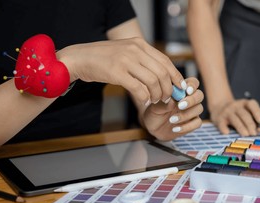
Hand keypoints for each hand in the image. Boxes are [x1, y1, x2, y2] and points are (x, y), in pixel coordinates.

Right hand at [57, 37, 184, 105]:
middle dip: (168, 89)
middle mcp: (135, 50)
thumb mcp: (126, 52)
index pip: (166, 61)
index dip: (176, 76)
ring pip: (153, 81)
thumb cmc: (103, 58)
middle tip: (166, 98)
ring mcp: (126, 60)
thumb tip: (161, 75)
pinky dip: (144, 97)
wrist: (79, 58)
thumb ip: (142, 59)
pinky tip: (144, 101)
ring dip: (157, 95)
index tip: (180, 87)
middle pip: (162, 73)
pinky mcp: (116, 72)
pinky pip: (138, 88)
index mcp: (139, 44)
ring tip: (154, 100)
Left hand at [140, 77, 203, 140]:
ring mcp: (192, 111)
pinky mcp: (192, 123)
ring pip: (199, 109)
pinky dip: (187, 126)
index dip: (192, 85)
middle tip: (180, 106)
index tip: (186, 91)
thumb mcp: (155, 106)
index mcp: (181, 90)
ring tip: (171, 120)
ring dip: (186, 115)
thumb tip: (174, 100)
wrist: (153, 127)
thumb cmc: (154, 112)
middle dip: (191, 100)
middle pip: (199, 95)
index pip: (193, 83)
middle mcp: (189, 99)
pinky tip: (175, 129)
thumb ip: (165, 102)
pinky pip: (197, 123)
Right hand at [210, 98, 259, 135]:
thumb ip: (254, 121)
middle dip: (250, 124)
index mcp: (245, 103)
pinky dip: (224, 128)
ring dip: (241, 127)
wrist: (219, 108)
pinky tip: (227, 133)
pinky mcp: (219, 119)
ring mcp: (227, 111)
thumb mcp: (246, 113)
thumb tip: (259, 130)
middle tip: (254, 134)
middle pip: (244, 114)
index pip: (252, 104)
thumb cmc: (238, 114)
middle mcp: (236, 106)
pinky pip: (222, 124)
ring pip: (235, 119)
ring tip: (246, 135)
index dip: (257, 112)